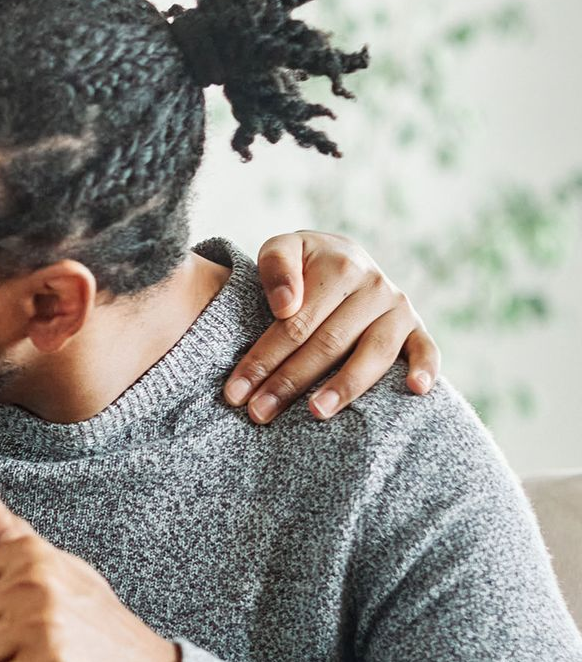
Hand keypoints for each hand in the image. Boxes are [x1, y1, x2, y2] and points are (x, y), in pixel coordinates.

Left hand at [225, 231, 439, 422]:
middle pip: (328, 344)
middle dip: (289, 382)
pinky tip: (416, 390)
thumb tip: (286, 305)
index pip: (295, 323)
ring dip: (345, 386)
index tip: (235, 392)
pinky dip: (426, 368)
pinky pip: (427, 348)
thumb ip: (275, 266)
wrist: (341, 258)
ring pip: (373, 353)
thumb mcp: (282, 248)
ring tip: (316, 412)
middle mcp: (374, 287)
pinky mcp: (416, 327)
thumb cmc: (303, 263)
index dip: (263, 359)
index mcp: (340, 267)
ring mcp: (398, 309)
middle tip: (259, 412)